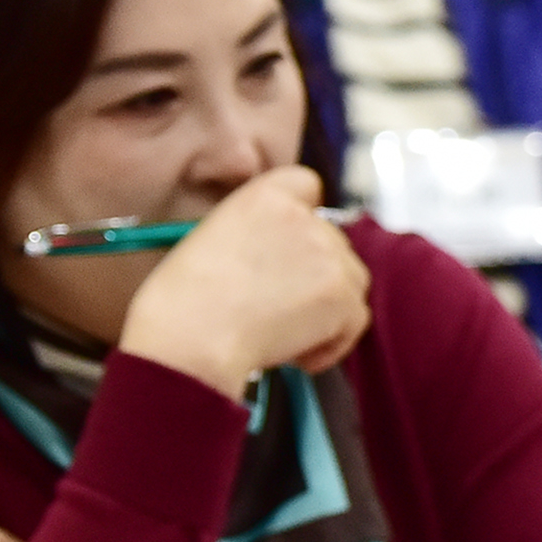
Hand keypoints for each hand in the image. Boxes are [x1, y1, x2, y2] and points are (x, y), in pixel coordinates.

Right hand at [112, 166, 371, 395]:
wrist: (193, 336)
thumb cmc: (185, 302)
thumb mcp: (212, 242)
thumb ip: (257, 236)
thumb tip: (284, 266)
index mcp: (265, 196)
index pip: (306, 185)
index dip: (305, 219)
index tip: (292, 251)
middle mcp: (304, 218)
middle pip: (333, 242)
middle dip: (314, 275)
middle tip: (279, 309)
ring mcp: (328, 254)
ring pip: (351, 280)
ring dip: (328, 309)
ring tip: (287, 336)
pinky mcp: (342, 294)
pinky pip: (356, 320)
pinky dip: (333, 343)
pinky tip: (298, 356)